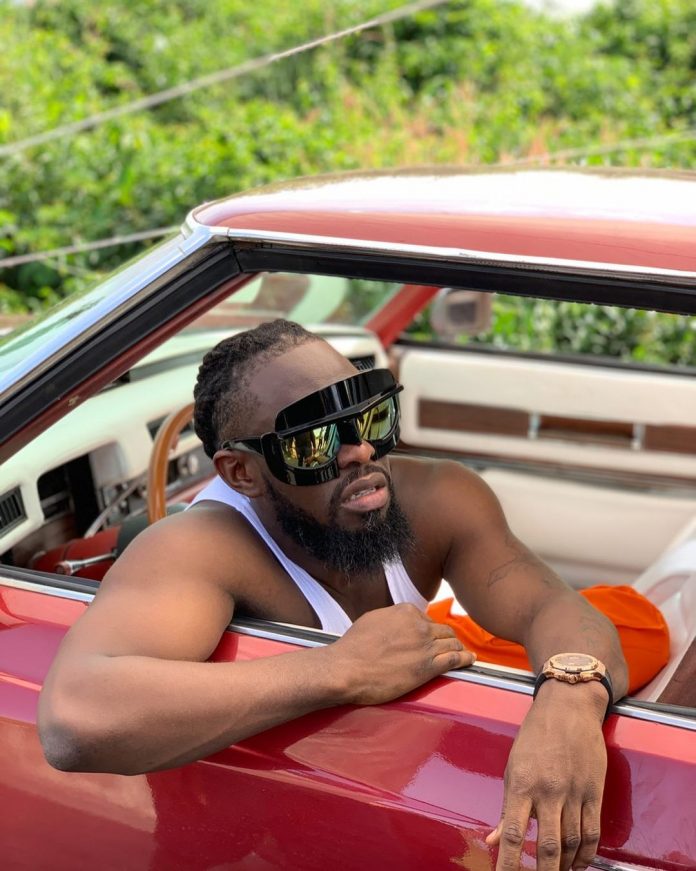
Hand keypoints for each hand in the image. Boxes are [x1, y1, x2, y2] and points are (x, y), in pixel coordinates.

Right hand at [329, 603, 474, 705]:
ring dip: (457, 648)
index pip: (427, 618)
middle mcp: (419, 625)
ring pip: (452, 643)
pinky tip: (469, 659)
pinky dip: (465, 659)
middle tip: (448, 646)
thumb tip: (398, 622)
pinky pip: (454, 659)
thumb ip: (391, 619)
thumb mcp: (372, 620)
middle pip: (442, 630)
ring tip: (462, 653)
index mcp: (405, 611)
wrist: (347, 668)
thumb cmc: (354, 647)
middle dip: (446, 638)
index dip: (429, 630)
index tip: (430, 637)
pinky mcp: (428, 667)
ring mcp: (425, 646)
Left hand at [486, 680, 608, 870]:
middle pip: (549, 847)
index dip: (509, 863)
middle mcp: (548, 791)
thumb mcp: (513, 767)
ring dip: (565, 867)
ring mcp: (574, 792)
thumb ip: (507, 808)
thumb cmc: (535, 735)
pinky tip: (578, 863)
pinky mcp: (594, 791)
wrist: (568, 707)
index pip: (514, 833)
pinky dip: (586, 855)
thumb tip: (493, 839)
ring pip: (572, 844)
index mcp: (522, 784)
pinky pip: (592, 833)